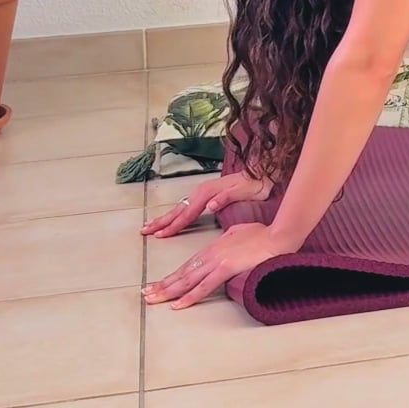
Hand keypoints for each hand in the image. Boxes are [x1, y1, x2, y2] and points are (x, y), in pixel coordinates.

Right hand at [140, 172, 271, 238]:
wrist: (264, 174)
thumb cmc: (255, 184)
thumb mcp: (244, 191)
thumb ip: (226, 198)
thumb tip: (210, 206)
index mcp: (209, 192)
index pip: (188, 212)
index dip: (175, 225)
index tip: (161, 235)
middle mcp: (203, 191)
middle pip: (179, 209)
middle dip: (161, 221)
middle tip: (144, 231)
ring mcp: (204, 193)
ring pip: (180, 208)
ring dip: (165, 218)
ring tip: (150, 227)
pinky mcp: (207, 195)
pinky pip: (186, 207)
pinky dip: (175, 214)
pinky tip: (171, 220)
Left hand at [143, 222, 293, 309]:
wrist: (277, 236)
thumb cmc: (263, 233)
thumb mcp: (239, 232)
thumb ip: (228, 239)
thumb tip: (224, 242)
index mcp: (213, 247)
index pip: (187, 265)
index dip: (171, 276)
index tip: (157, 284)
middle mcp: (211, 254)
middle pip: (182, 273)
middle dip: (162, 285)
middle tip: (146, 294)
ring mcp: (217, 261)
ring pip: (188, 280)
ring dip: (168, 291)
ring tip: (152, 299)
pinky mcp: (226, 268)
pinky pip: (204, 286)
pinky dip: (190, 296)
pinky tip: (178, 304)